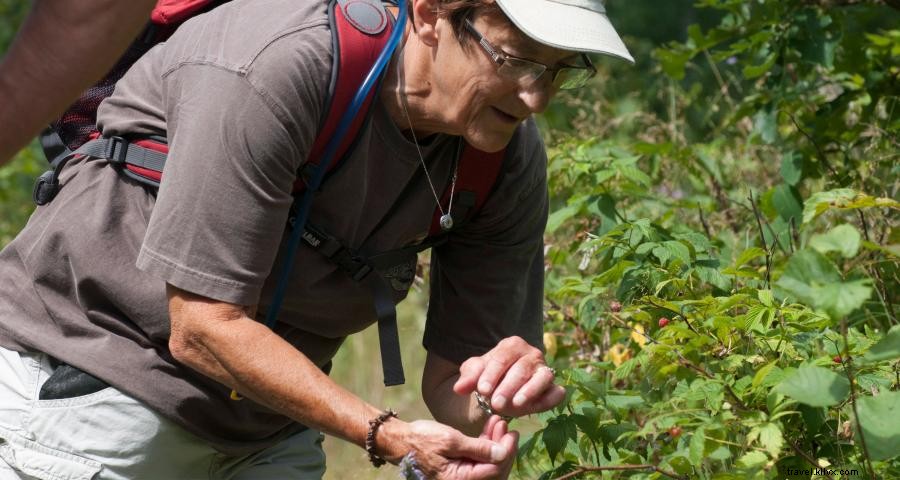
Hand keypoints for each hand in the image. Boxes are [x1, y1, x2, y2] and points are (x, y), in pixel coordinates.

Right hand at [382, 419, 513, 478]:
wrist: (400, 440)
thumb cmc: (421, 440)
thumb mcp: (451, 440)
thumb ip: (477, 448)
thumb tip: (502, 453)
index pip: (494, 470)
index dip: (506, 452)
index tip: (511, 433)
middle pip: (494, 470)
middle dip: (503, 447)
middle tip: (506, 426)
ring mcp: (461, 475)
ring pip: (487, 463)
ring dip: (495, 443)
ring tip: (498, 421)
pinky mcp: (460, 466)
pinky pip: (478, 459)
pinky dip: (485, 444)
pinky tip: (490, 427)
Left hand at [453, 336, 564, 417]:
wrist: (500, 391)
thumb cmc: (488, 378)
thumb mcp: (474, 376)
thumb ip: (467, 378)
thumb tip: (459, 388)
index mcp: (512, 345)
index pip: (502, 358)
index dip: (492, 374)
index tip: (482, 390)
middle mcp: (532, 354)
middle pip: (521, 369)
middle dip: (508, 387)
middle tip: (496, 403)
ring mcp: (545, 371)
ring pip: (541, 378)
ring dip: (529, 392)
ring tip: (515, 405)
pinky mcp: (553, 388)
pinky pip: (556, 392)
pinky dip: (550, 398)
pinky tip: (538, 407)